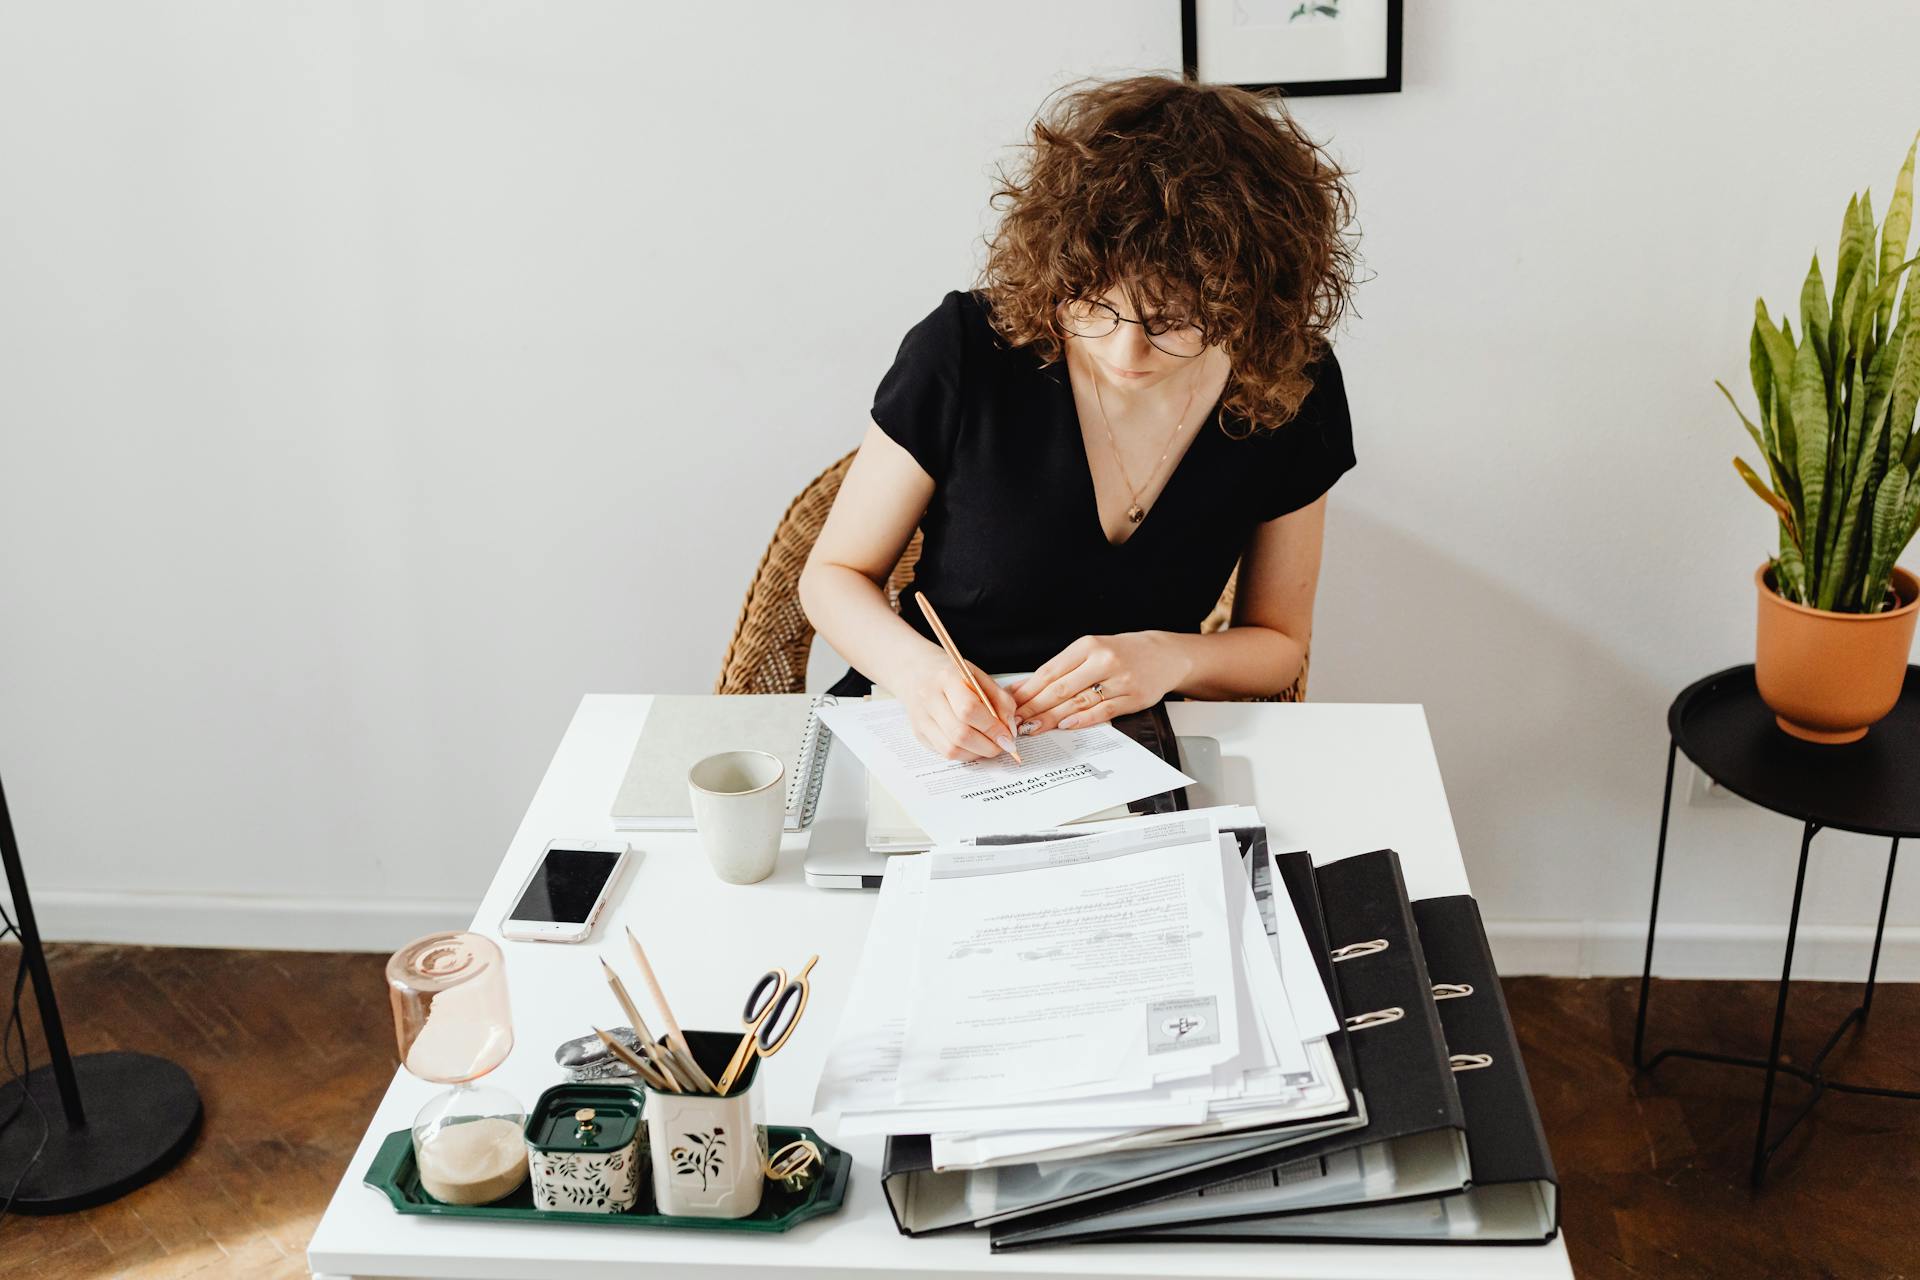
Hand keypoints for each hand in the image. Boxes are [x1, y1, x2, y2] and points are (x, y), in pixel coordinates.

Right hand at [895, 646, 1021, 761]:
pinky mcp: (919, 734)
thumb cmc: (952, 674)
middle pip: (960, 734)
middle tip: (1003, 745)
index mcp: (946, 678)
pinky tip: (975, 745)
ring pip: (952, 749)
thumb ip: (999, 699)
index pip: (969, 709)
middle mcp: (929, 699)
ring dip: (978, 753)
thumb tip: (1010, 729)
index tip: (1009, 736)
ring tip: (990, 745)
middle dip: (988, 746)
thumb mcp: (979, 676)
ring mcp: (921, 719)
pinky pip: (945, 753)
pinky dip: (966, 754)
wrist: (916, 672)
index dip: (992, 727)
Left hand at [1008, 632, 1190, 734]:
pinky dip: (1082, 720)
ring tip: (1032, 728)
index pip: (1050, 671)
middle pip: (1060, 688)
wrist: (1164, 655)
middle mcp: (1103, 660)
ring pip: (1078, 702)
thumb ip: (1061, 669)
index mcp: (1088, 645)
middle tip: (1015, 721)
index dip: (1027, 690)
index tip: (1010, 703)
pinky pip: (1103, 712)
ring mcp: (1120, 680)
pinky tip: (1065, 726)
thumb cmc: (1122, 653)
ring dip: (1052, 717)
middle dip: (1034, 707)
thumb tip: (1025, 688)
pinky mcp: (1133, 697)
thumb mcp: (1090, 651)